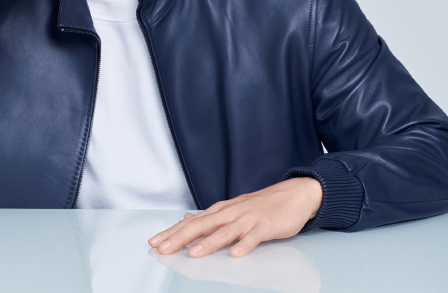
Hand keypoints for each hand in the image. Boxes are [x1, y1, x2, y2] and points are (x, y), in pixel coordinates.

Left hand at [148, 177, 322, 257]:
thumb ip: (209, 217)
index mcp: (221, 211)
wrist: (292, 194)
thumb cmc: (261, 205)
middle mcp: (231, 213)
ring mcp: (248, 219)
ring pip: (225, 231)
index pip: (192, 222)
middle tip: (163, 248)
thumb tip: (185, 218)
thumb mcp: (231, 209)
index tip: (154, 242)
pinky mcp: (266, 226)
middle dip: (181, 237)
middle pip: (202, 225)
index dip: (173, 232)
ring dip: (209, 243)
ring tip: (193, 253)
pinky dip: (245, 244)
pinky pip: (254, 237)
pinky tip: (236, 253)